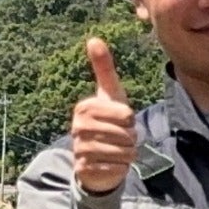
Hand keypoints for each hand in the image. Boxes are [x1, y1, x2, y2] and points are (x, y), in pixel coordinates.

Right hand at [72, 38, 137, 194]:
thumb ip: (103, 68)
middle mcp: (77, 128)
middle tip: (120, 137)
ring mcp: (79, 149)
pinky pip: (117, 167)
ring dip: (127, 152)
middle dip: (130, 138)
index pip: (126, 115)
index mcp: (84, 108)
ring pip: (123, 151)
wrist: (98, 158)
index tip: (121, 120)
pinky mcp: (84, 169)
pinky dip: (121, 167)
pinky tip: (111, 163)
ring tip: (116, 149)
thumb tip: (93, 38)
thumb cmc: (108, 121)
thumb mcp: (110, 94)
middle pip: (126, 134)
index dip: (130, 120)